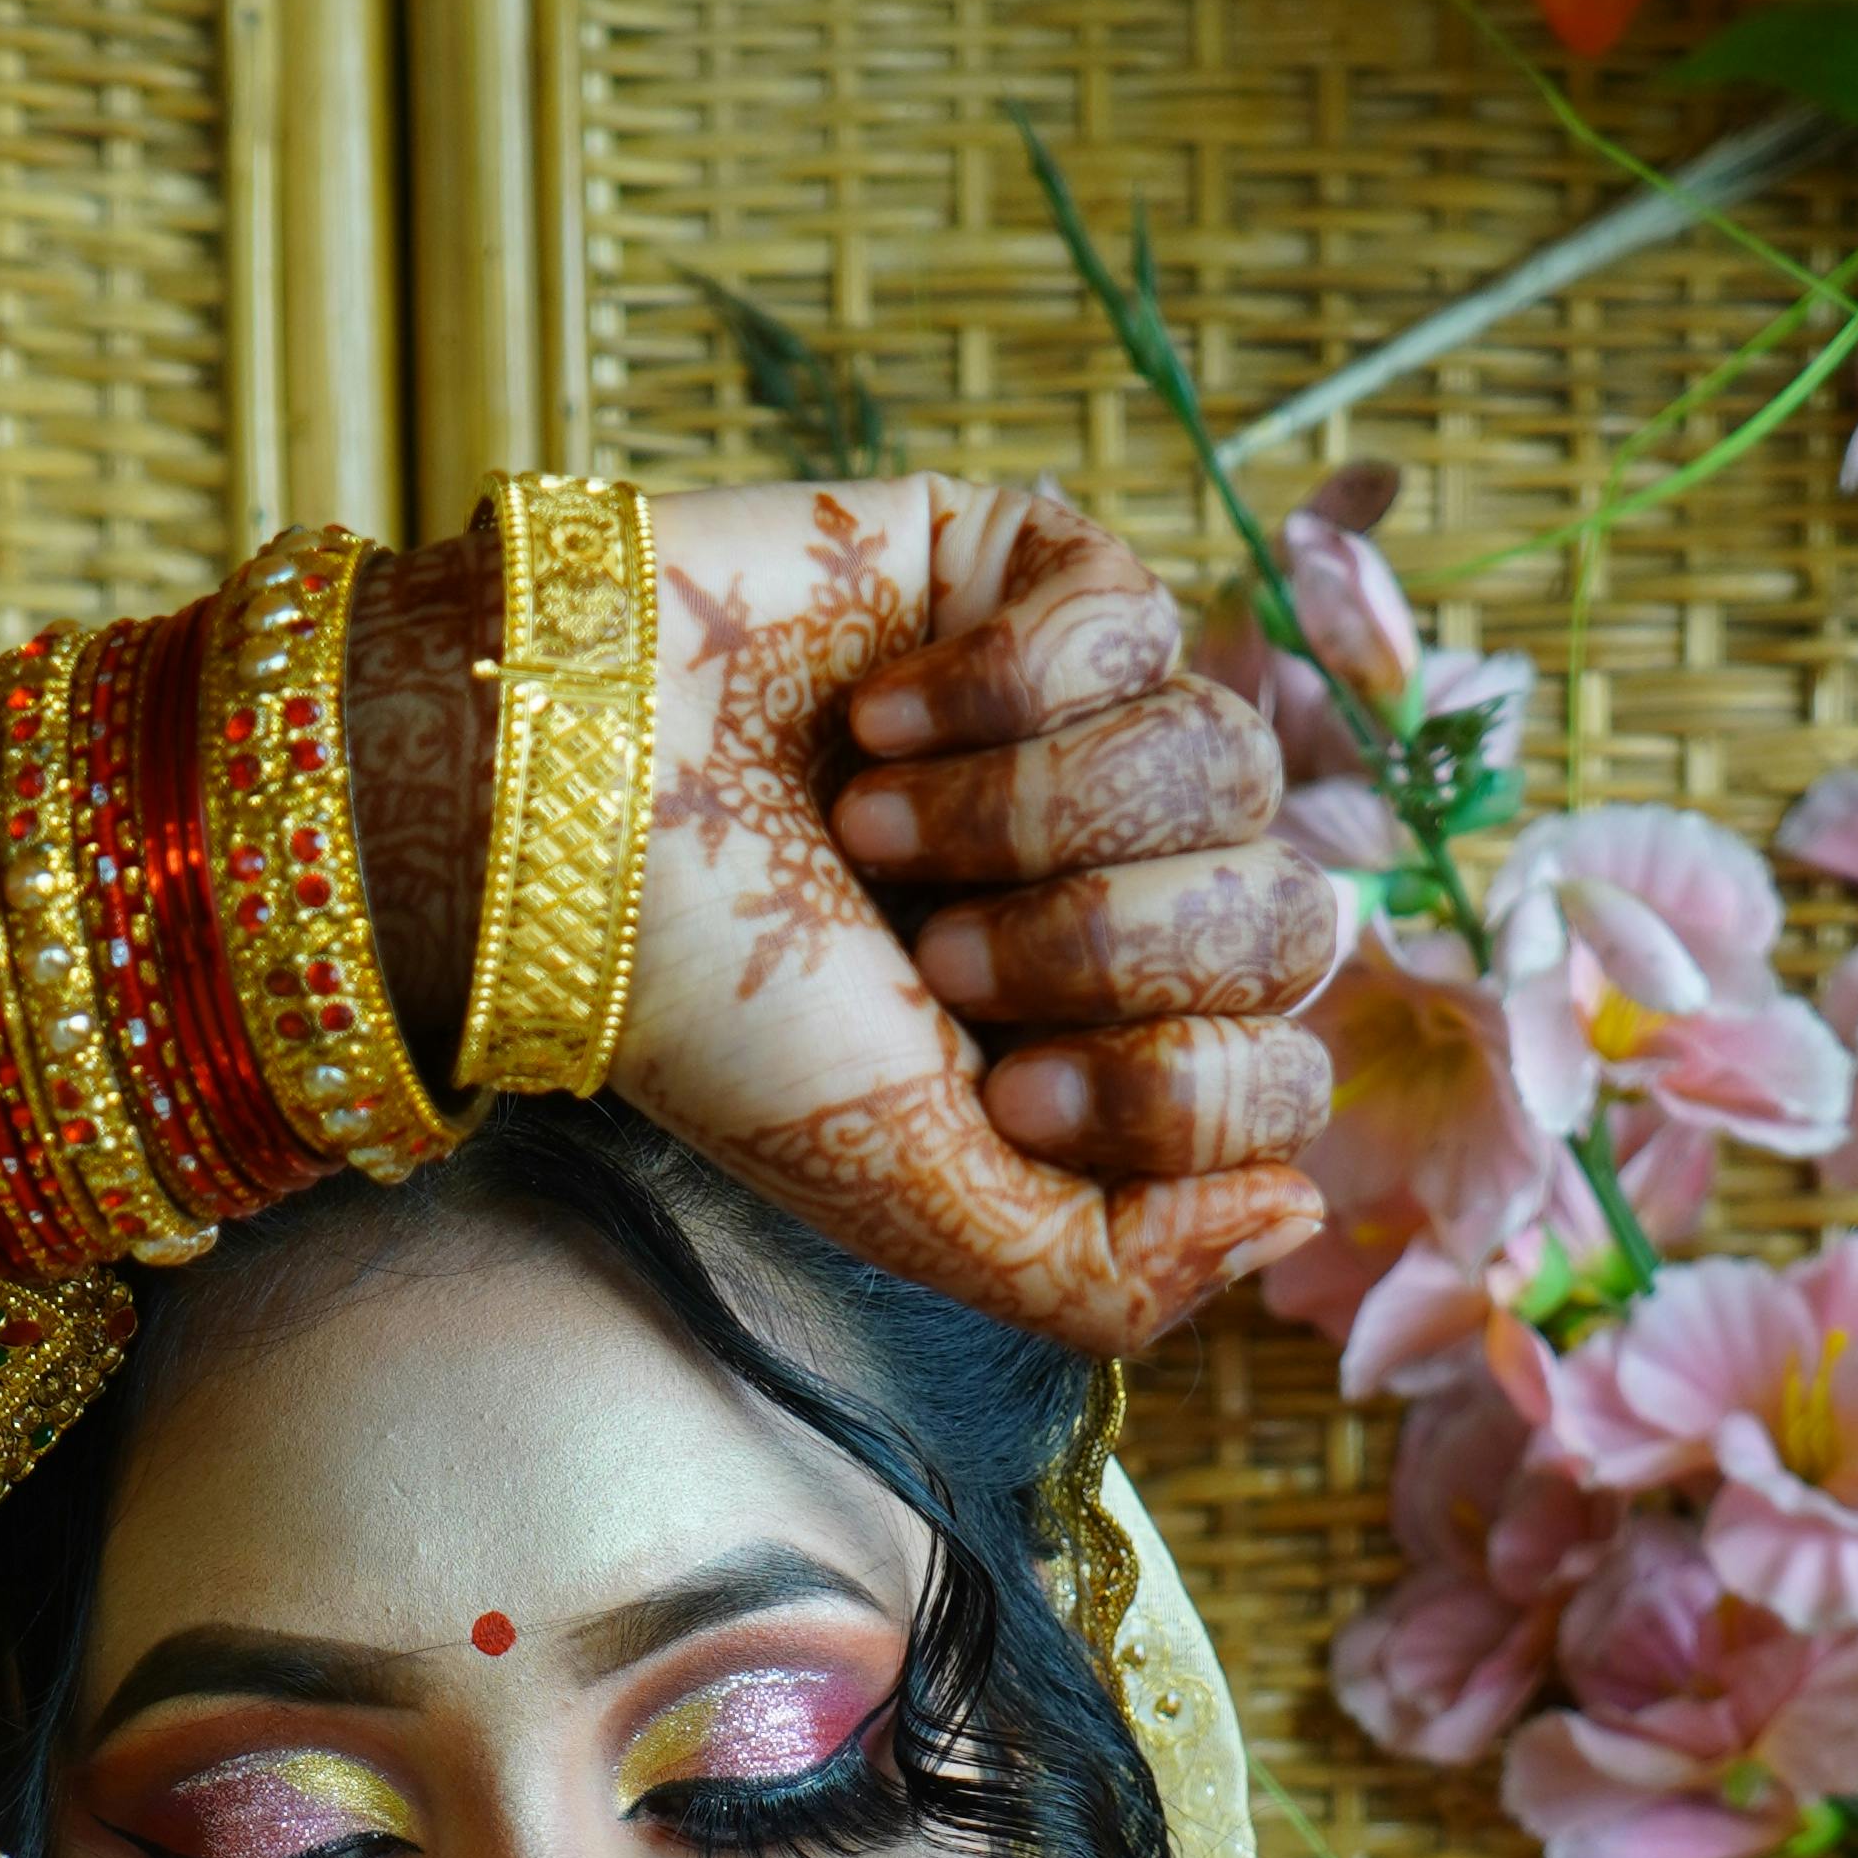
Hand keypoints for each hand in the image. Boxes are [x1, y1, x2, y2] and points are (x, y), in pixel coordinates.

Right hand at [617, 476, 1333, 1355]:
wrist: (563, 826)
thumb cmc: (723, 1019)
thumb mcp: (916, 1203)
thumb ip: (1108, 1278)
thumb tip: (1293, 1213)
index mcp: (1115, 1048)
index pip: (1284, 1085)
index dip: (1164, 1091)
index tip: (1003, 1091)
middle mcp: (1129, 891)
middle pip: (1286, 919)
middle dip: (1098, 950)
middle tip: (929, 960)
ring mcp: (1100, 728)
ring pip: (1226, 758)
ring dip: (1020, 817)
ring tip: (867, 835)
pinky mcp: (1043, 579)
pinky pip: (1132, 618)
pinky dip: (984, 690)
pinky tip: (870, 718)